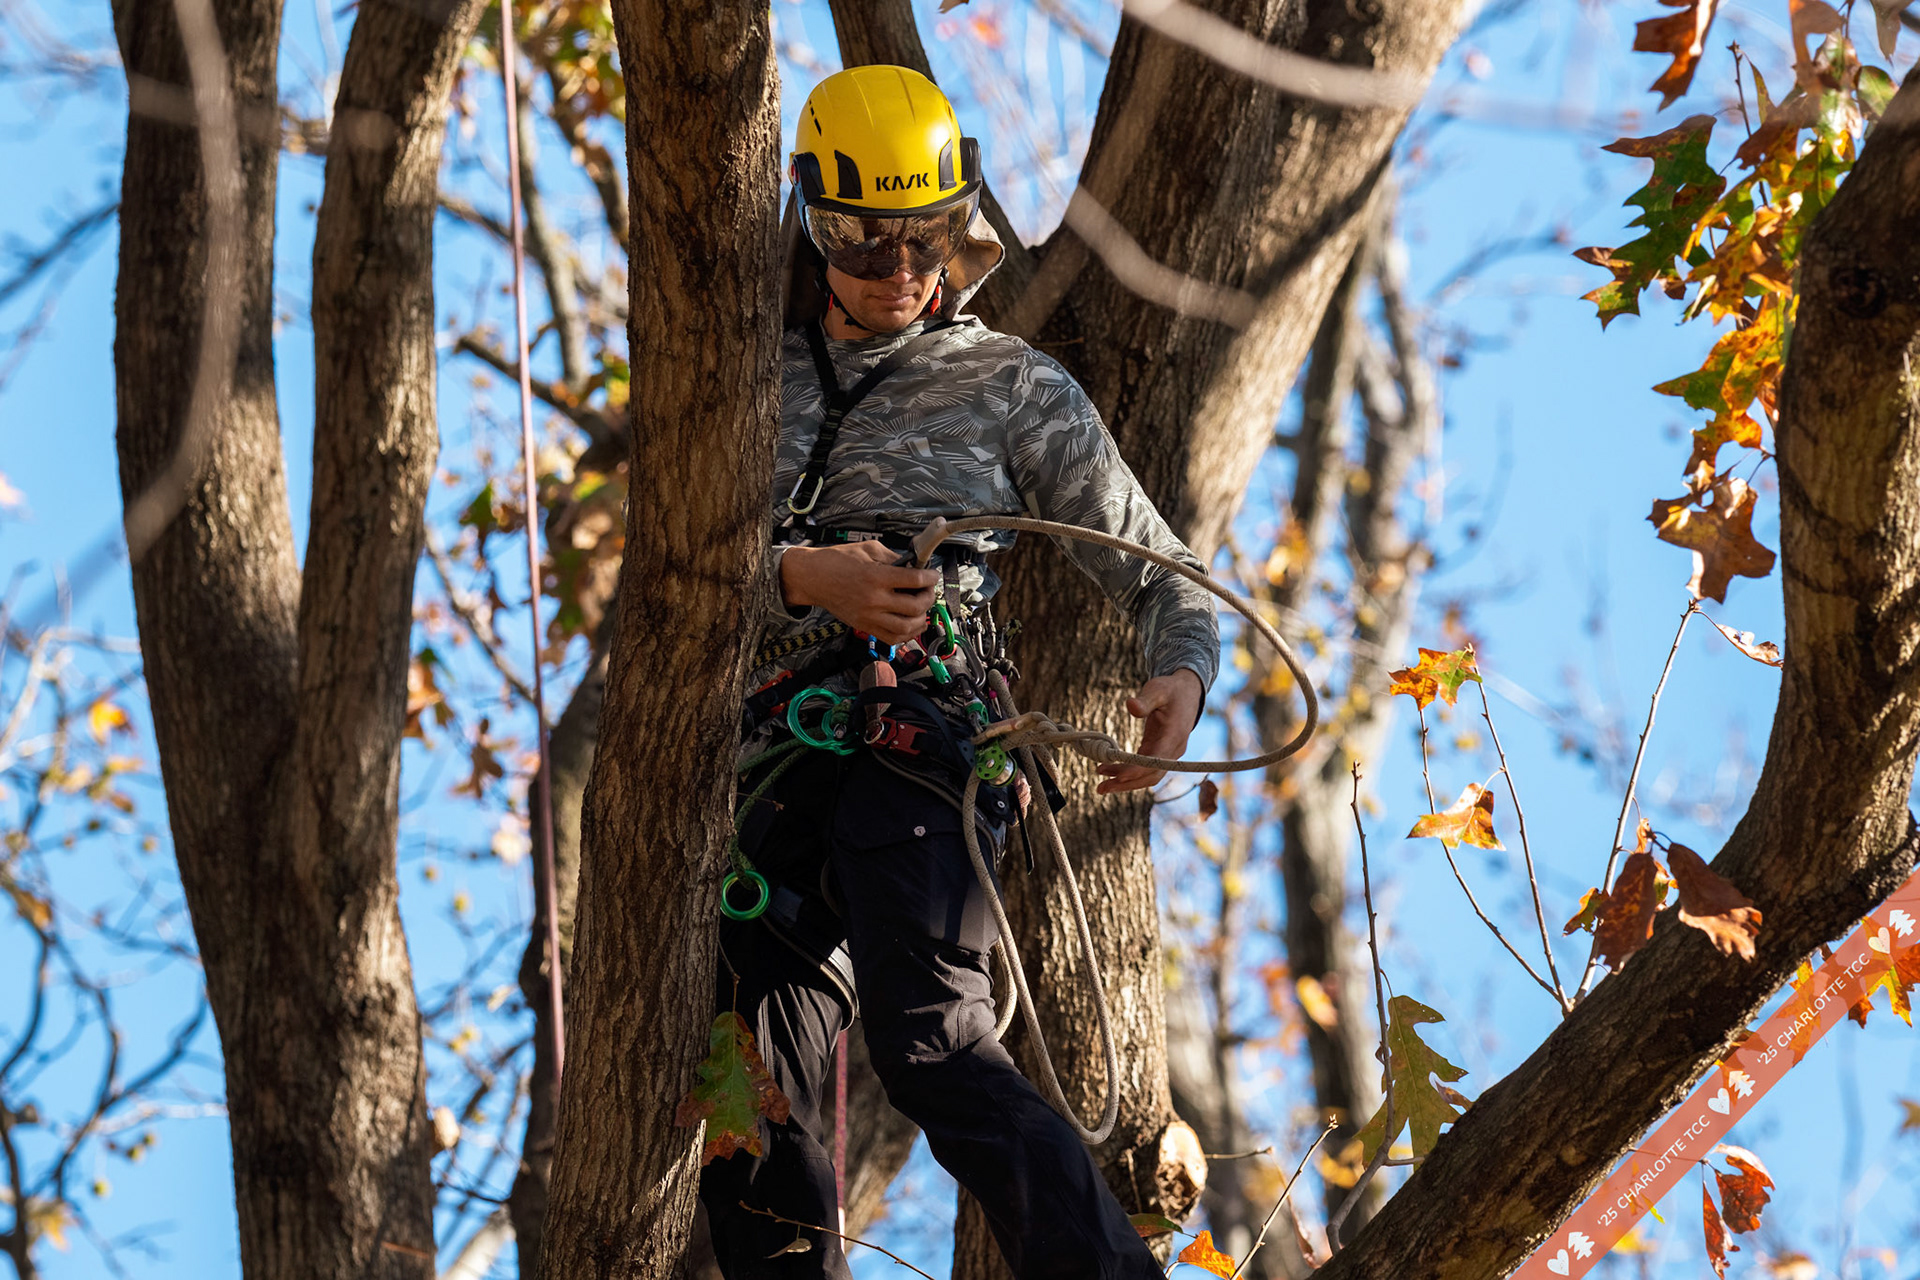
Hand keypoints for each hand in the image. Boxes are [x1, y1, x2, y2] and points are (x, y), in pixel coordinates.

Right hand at [780, 540, 940, 646]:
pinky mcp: (863, 626)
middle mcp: (874, 600)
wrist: (812, 578)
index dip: (930, 578)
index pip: (915, 581)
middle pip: (915, 606)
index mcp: (876, 577)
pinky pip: (891, 638)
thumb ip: (894, 558)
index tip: (933, 575)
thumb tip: (914, 566)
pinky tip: (912, 624)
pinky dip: (906, 634)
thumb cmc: (836, 561)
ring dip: (921, 619)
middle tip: (929, 591)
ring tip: (923, 609)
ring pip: (906, 628)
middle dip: (928, 598)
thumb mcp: (868, 549)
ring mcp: (868, 616)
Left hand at [1095, 669, 1204, 794]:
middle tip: (1101, 788)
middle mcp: (1173, 750)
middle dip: (1126, 783)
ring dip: (1126, 783)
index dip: (1137, 770)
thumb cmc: (1171, 690)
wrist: (1187, 693)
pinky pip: (1145, 769)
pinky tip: (1111, 772)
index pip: (1156, 760)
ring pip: (1148, 776)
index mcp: (1174, 735)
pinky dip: (1129, 773)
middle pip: (1151, 775)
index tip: (1118, 776)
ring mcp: (1168, 754)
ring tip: (1102, 786)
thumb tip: (1130, 705)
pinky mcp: (1160, 752)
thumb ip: (1145, 700)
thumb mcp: (1158, 689)